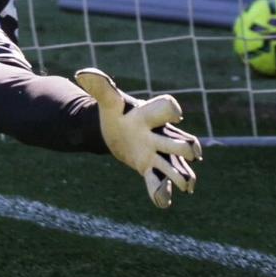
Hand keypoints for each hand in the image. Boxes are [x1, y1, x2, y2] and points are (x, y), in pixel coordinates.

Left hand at [75, 67, 201, 210]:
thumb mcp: (108, 101)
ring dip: (181, 175)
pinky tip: (163, 202)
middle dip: (186, 147)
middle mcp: (159, 134)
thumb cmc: (116, 112)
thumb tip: (82, 74)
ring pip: (174, 165)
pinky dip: (161, 192)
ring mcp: (158, 153)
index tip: (177, 114)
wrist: (116, 129)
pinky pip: (158, 182)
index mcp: (149, 115)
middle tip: (194, 153)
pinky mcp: (150, 168)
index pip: (165, 109)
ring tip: (187, 186)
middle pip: (179, 141)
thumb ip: (100, 88)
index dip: (171, 111)